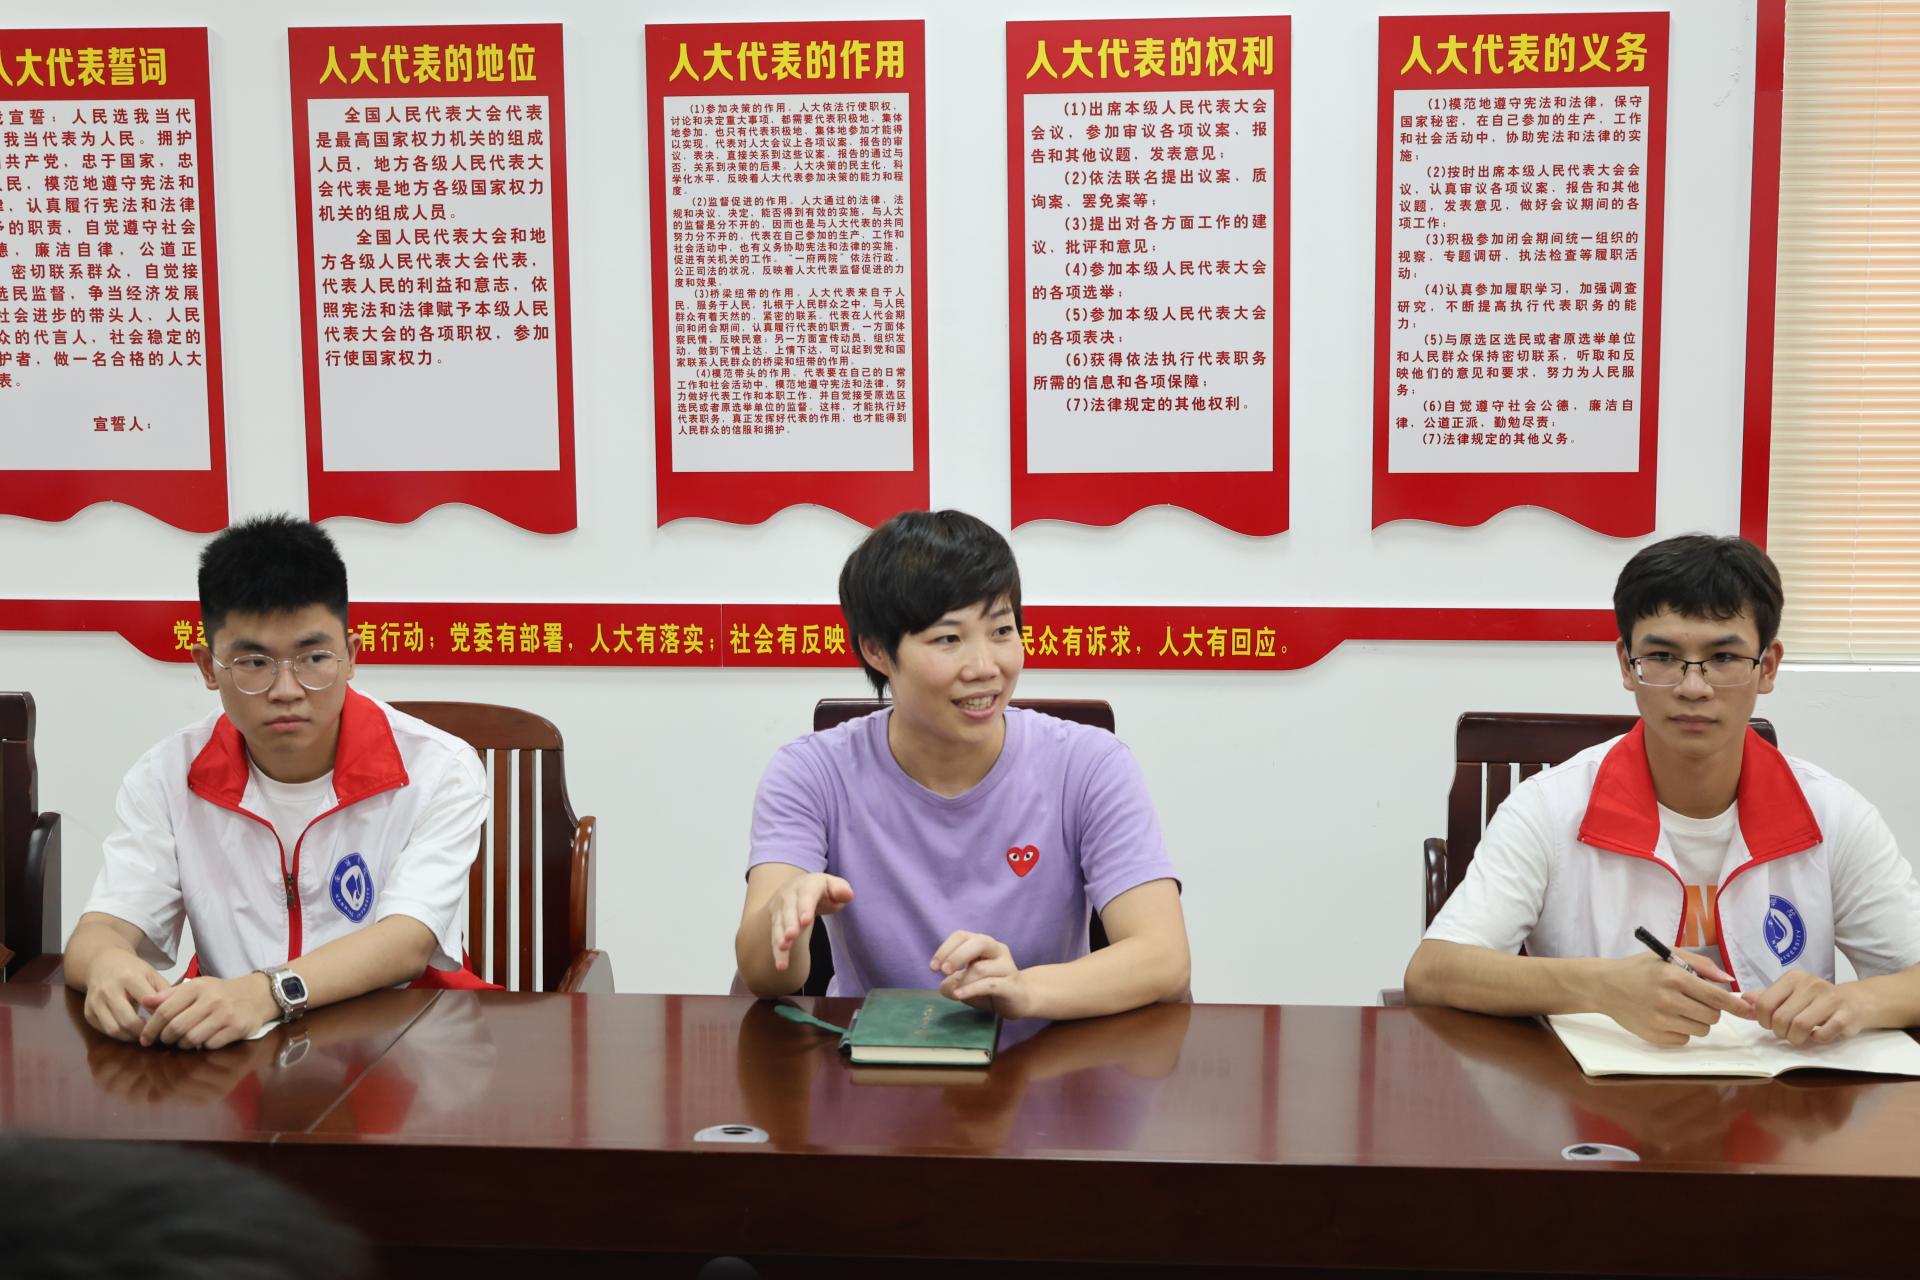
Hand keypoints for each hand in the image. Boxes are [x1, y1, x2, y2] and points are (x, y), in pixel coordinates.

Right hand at [81, 949, 171, 1041]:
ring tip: (144, 1035)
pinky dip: (119, 1035)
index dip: (160, 1016)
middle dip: (144, 1032)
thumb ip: (164, 991)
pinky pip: (104, 1031)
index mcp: (129, 977)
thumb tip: (175, 1012)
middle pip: (128, 1021)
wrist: (103, 963)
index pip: (147, 1002)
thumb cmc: (132, 970)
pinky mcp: (88, 1012)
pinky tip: (129, 1031)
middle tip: (156, 1035)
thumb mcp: (152, 974)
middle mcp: (109, 990)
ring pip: (114, 1029)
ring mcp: (96, 1002)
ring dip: (131, 1037)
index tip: (169, 1023)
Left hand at [138, 973, 278, 1050]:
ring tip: (184, 1041)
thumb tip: (144, 1001)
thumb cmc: (221, 992)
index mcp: (197, 987)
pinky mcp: (237, 1028)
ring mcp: (225, 1014)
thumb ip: (170, 995)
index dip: (151, 1028)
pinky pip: (210, 1044)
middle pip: (176, 1027)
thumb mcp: (196, 987)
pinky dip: (203, 1045)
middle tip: (166, 1041)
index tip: (145, 1038)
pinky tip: (205, 1040)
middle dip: (166, 1039)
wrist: (258, 994)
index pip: (165, 1011)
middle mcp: (211, 999)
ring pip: (191, 1039)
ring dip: (183, 1044)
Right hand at [766, 873, 853, 971]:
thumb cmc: (822, 891)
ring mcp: (780, 908)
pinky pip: (776, 937)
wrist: (798, 889)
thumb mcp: (834, 886)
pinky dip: (778, 952)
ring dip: (780, 937)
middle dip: (790, 923)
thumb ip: (841, 890)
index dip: (805, 908)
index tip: (806, 921)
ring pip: (779, 924)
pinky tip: (781, 965)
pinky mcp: (775, 921)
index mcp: (808, 885)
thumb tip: (847, 894)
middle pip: (789, 910)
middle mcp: (790, 895)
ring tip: (783, 949)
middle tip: (790, 936)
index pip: (807, 895)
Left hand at [931, 931, 1034, 1018]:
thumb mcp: (966, 984)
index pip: (961, 936)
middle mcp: (997, 950)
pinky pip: (989, 984)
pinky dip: (971, 990)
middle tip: (943, 971)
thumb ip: (952, 982)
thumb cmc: (989, 987)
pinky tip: (959, 995)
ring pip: (981, 968)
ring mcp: (1007, 966)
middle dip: (957, 956)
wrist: (1020, 1000)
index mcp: (983, 943)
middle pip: (978, 943)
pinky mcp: (1011, 985)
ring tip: (954, 993)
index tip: (933, 967)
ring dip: (963, 981)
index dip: (945, 949)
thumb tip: (945, 986)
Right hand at [1597, 950, 1753, 1045]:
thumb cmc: (1639, 968)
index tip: (1749, 1011)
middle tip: (1695, 1000)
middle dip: (1711, 1009)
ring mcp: (1660, 1020)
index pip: (1715, 996)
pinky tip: (1667, 1018)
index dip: (1736, 1005)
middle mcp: (1668, 1000)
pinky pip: (1685, 1039)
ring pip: (1702, 1030)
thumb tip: (1728, 980)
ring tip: (1680, 1008)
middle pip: (1712, 1016)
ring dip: (1698, 1021)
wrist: (1605, 986)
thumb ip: (1700, 964)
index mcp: (1673, 977)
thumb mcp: (1667, 955)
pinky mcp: (1654, 1036)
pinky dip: (1682, 1030)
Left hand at [1751, 970, 1865, 1045]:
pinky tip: (1817, 1035)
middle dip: (1780, 1032)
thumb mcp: (1790, 994)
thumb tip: (1744, 1000)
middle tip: (1786, 1033)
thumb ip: (1767, 997)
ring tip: (1799, 1036)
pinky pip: (1823, 1034)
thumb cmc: (1817, 1000)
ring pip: (1800, 1026)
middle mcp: (1811, 984)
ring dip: (1796, 1038)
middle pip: (1781, 1018)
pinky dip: (1816, 1039)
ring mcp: (1830, 999)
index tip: (1771, 1025)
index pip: (1764, 1003)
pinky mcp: (1846, 1015)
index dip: (1763, 1020)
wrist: (1856, 1001)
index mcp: (1793, 978)